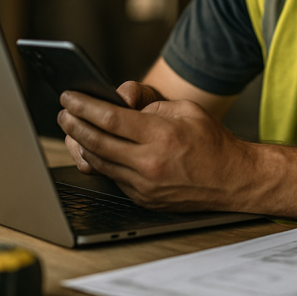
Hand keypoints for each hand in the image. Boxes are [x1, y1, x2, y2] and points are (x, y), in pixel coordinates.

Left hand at [57, 90, 258, 211]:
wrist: (233, 179)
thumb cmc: (212, 141)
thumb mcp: (186, 110)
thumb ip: (151, 106)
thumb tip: (120, 106)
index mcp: (160, 135)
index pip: (110, 118)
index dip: (84, 106)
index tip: (69, 96)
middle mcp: (149, 162)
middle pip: (96, 141)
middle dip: (74, 124)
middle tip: (63, 113)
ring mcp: (145, 185)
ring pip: (99, 162)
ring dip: (82, 144)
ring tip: (73, 129)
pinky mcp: (144, 199)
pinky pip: (114, 177)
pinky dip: (102, 161)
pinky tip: (96, 149)